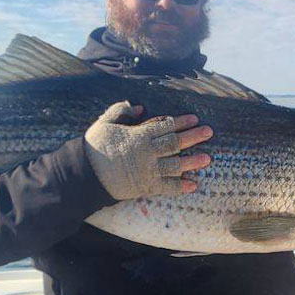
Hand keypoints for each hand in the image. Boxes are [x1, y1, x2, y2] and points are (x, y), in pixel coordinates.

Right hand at [83, 101, 212, 199]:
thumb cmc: (94, 147)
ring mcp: (148, 171)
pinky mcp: (145, 187)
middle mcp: (147, 153)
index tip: (194, 118)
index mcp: (138, 135)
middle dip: (193, 137)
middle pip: (175, 143)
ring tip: (207, 159)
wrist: (85, 175)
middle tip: (209, 132)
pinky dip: (180, 187)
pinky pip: (167, 187)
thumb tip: (140, 106)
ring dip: (192, 162)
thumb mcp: (104, 123)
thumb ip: (121, 111)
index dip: (181, 122)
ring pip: (175, 165)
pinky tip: (193, 185)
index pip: (165, 126)